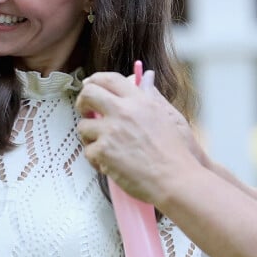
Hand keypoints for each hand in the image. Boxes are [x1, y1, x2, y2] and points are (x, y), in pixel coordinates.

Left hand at [75, 71, 201, 203]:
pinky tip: (110, 165)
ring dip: (90, 138)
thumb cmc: (173, 153)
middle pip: (88, 93)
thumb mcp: (166, 116)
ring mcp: (111, 131)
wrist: (175, 180)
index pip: (110, 79)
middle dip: (82, 102)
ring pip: (83, 126)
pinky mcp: (103, 151)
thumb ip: (149, 95)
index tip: (90, 86)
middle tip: (86, 113)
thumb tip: (146, 76)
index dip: (95, 80)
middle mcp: (123, 112)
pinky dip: (96, 160)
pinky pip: (87, 151)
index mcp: (139, 101)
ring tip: (106, 148)